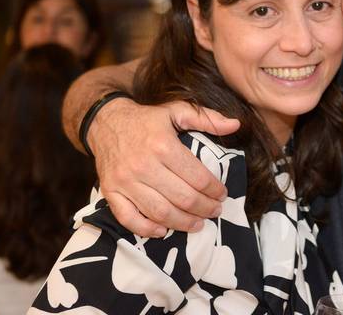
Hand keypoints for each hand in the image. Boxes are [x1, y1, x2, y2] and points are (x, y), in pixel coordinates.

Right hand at [88, 98, 239, 236]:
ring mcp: (125, 181)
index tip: (222, 194)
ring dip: (183, 223)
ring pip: (160, 212)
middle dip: (205, 209)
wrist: (106, 122)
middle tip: (215, 211)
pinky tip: (164, 230)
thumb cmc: (147, 119)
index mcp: (163, 145)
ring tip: (198, 224)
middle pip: (183, 198)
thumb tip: (236, 125)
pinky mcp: (110, 192)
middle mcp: (144, 165)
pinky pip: (128, 218)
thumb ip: (207, 119)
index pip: (197, 177)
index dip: (214, 190)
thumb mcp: (177, 111)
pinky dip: (147, 229)